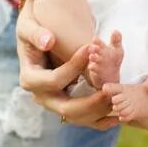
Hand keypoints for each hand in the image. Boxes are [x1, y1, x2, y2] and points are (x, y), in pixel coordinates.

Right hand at [16, 0, 119, 130]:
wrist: (37, 37)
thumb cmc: (32, 27)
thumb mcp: (28, 26)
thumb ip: (36, 33)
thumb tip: (48, 41)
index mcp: (30, 79)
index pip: (54, 80)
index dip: (73, 67)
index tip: (90, 48)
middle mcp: (41, 96)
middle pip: (67, 109)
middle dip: (91, 102)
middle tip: (110, 89)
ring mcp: (54, 103)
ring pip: (78, 118)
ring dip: (99, 111)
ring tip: (118, 98)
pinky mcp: (67, 105)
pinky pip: (85, 119)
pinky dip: (102, 120)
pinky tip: (119, 116)